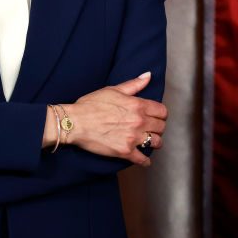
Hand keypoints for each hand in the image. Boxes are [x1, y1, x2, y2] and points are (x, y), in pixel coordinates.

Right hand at [49, 72, 167, 166]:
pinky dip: (145, 161)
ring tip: (150, 142)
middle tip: (153, 129)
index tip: (157, 117)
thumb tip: (148, 75)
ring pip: (156, 142)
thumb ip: (134, 84)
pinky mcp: (125, 151)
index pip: (162, 111)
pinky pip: (143, 160)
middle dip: (158, 128)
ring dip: (154, 142)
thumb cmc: (91, 104)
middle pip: (161, 127)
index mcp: (138, 105)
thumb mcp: (113, 90)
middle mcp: (138, 121)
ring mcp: (133, 138)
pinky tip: (144, 160)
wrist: (75, 122)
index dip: (161, 114)